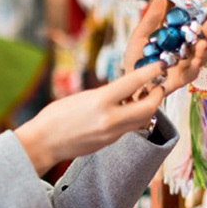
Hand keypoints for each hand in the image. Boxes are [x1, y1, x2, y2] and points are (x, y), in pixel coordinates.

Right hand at [14, 62, 170, 175]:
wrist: (44, 143)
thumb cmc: (56, 116)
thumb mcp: (82, 98)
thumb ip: (105, 95)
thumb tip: (124, 92)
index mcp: (100, 101)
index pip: (134, 83)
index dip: (151, 72)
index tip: (161, 64)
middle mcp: (110, 119)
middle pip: (149, 107)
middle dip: (157, 95)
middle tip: (157, 86)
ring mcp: (112, 133)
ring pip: (143, 119)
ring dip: (148, 107)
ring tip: (143, 96)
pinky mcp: (110, 142)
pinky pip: (130, 127)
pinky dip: (134, 117)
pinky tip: (127, 109)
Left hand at [122, 0, 206, 94]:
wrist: (128, 79)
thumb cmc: (136, 57)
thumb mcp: (141, 34)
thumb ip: (152, 18)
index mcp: (180, 37)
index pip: (197, 25)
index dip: (206, 17)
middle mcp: (187, 50)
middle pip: (205, 39)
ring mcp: (185, 65)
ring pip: (201, 56)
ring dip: (204, 49)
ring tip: (202, 42)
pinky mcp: (181, 79)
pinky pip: (191, 74)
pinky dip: (195, 67)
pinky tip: (196, 61)